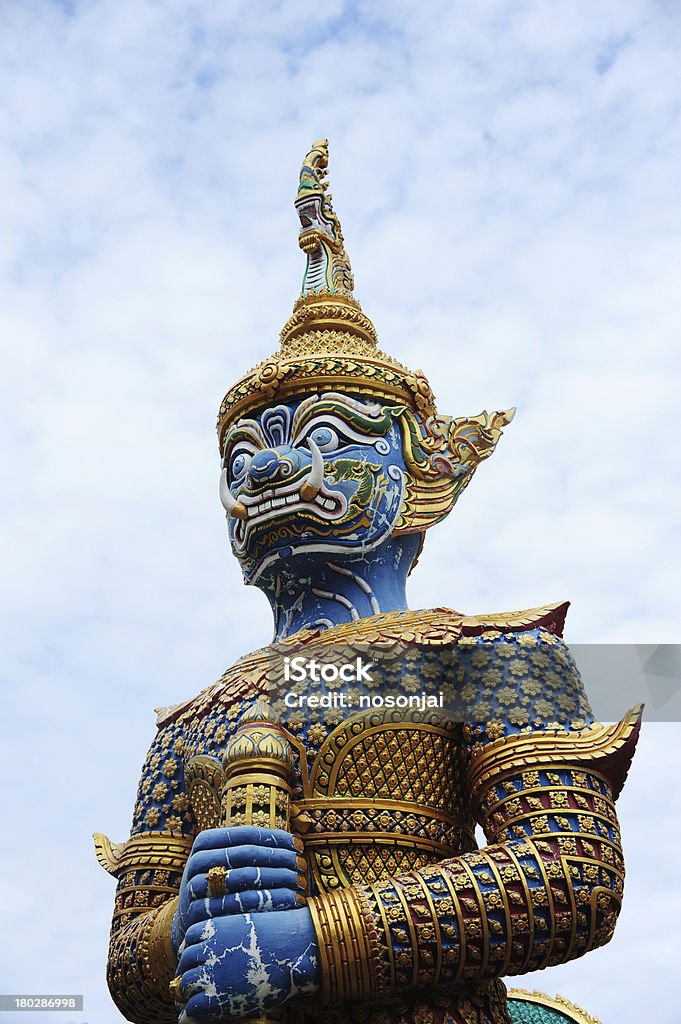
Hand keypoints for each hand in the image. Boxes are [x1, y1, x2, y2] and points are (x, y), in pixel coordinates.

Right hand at [171, 826, 306, 954]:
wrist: (192, 918)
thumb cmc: (221, 884)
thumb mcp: (228, 861)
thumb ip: (252, 849)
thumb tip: (297, 842)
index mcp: (205, 841)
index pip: (247, 833)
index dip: (275, 838)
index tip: (299, 845)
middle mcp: (197, 860)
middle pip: (247, 854)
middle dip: (280, 858)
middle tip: (303, 865)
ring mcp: (195, 886)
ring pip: (245, 877)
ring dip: (277, 878)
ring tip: (300, 883)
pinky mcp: (200, 912)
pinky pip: (240, 903)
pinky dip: (268, 901)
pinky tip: (289, 902)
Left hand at [174, 907, 319, 1020]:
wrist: (294, 950)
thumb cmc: (280, 937)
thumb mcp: (248, 926)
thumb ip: (230, 935)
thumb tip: (223, 953)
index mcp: (212, 926)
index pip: (189, 941)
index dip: (195, 954)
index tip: (201, 963)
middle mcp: (205, 947)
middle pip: (185, 963)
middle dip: (189, 974)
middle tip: (197, 986)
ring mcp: (208, 972)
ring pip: (185, 985)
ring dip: (190, 994)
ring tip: (196, 1002)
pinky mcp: (214, 997)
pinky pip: (191, 1008)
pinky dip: (190, 1014)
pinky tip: (194, 1016)